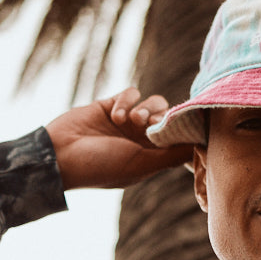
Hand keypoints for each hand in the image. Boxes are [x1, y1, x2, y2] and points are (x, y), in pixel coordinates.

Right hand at [45, 87, 193, 189]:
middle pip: (169, 117)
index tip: (190, 124)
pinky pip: (131, 93)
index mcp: (150, 157)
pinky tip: (116, 115)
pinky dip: (127, 101)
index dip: (186, 130)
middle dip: (164, 118)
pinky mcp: (111, 105)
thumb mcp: (141, 164)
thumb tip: (202, 146)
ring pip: (153, 102)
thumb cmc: (100, 167)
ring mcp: (126, 122)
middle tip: (149, 126)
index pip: (178, 139)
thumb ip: (172, 154)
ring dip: (147, 108)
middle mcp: (140, 139)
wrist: (58, 155)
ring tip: (132, 120)